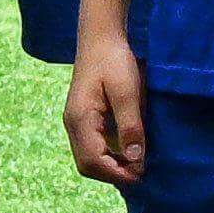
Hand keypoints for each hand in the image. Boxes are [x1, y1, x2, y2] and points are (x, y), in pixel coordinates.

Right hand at [66, 37, 148, 184]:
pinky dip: (109, 155)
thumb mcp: (127, 92)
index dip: (116, 174)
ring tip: (137, 164)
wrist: (101, 37)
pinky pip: (93, 146)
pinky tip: (128, 150)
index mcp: (80, 119)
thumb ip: (130, 126)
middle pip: (87, 164)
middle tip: (140, 173)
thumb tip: (135, 160)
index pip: (92, 161)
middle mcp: (73, 124)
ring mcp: (76, 122)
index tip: (140, 175)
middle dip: (113, 174)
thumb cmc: (114, 60)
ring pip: (89, 157)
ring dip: (111, 166)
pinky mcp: (84, 118)